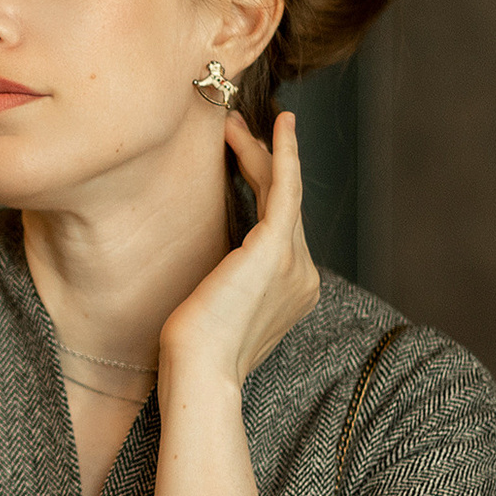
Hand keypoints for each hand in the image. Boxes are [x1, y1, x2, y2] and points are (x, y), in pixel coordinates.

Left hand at [160, 110, 320, 386]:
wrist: (197, 372)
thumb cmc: (192, 353)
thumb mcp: (215, 309)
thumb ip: (228, 282)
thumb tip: (214, 263)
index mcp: (291, 292)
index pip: (278, 228)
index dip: (263, 188)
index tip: (244, 158)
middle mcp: (303, 277)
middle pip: (283, 205)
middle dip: (259, 162)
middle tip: (233, 127)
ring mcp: (295, 263)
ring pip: (282, 192)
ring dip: (259, 152)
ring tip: (232, 123)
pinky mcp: (277, 250)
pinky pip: (286, 189)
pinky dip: (285, 154)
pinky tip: (279, 126)